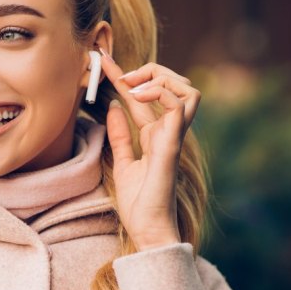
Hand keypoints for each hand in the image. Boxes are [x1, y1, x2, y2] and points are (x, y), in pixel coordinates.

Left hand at [100, 53, 200, 250]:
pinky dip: (159, 93)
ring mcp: (174, 137)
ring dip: (160, 78)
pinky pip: (178, 106)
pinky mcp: (172, 145)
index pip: (144, 96)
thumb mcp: (122, 162)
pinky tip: (136, 96)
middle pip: (176, 84)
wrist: (148, 230)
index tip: (103, 60)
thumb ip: (120, 135)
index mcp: (156, 135)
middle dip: (150, 70)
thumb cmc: (139, 203)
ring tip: (132, 84)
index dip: (124, 75)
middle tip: (121, 75)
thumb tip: (113, 107)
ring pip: (188, 89)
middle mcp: (169, 132)